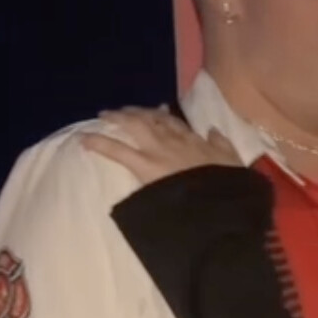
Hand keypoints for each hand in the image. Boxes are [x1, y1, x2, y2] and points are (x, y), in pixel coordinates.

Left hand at [82, 107, 242, 182]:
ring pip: (133, 126)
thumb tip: (214, 131)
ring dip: (116, 119)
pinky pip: (117, 150)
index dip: (164, 116)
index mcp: (196, 141)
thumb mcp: (234, 164)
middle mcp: (174, 139)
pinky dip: (99, 143)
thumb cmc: (228, 188)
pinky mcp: (143, 164)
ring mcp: (157, 150)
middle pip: (151, 118)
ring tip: (102, 117)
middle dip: (136, 112)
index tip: (158, 112)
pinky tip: (84, 140)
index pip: (176, 123)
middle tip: (122, 112)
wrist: (216, 205)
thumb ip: (223, 145)